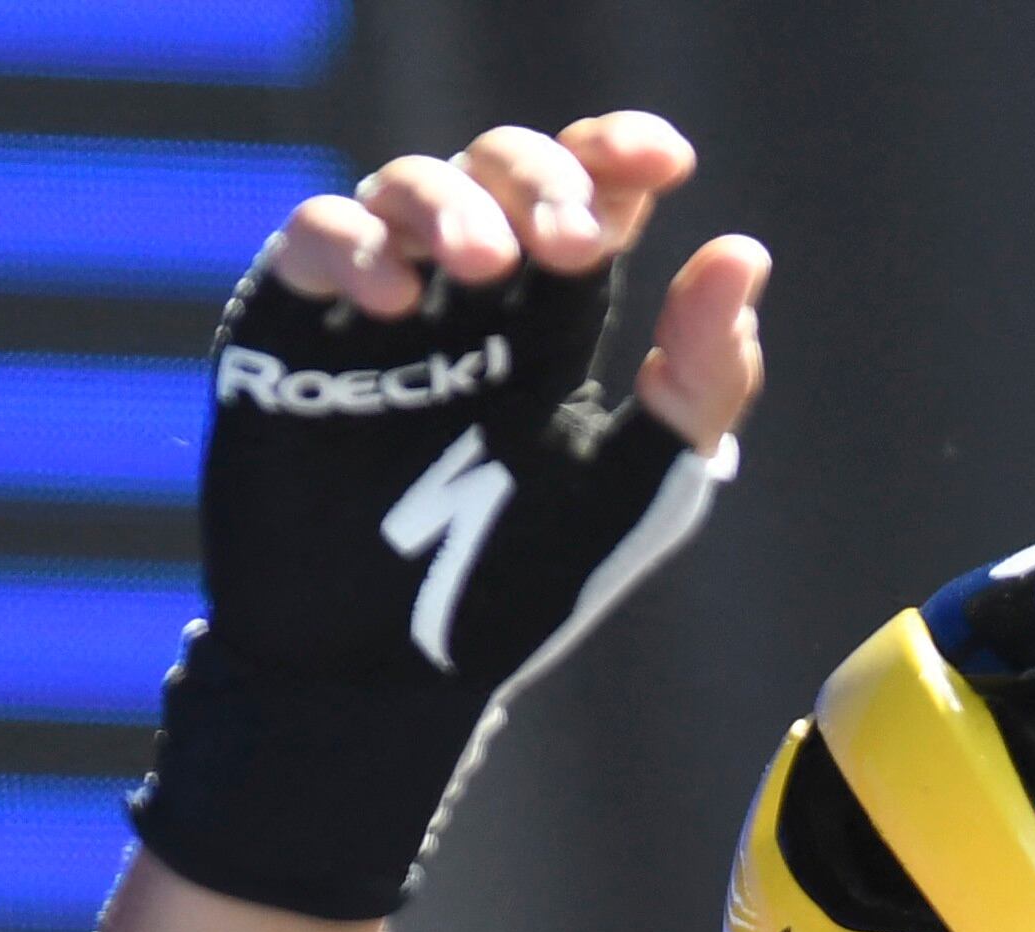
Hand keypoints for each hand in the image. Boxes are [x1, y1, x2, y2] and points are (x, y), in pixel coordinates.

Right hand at [128, 114, 772, 922]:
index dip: (619, 156)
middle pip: (500, 169)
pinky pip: (312, 239)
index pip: (589, 198)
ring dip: (450, 201)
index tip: (663, 160)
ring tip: (484, 260)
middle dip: (540, 177)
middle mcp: (468, 300)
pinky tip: (393, 297)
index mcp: (555, 324)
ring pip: (407, 185)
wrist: (384, 673)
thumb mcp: (638, 489)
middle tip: (571, 239)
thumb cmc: (518, 589)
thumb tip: (744, 253)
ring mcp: (377, 309)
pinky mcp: (289, 331)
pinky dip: (350, 241)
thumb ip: (698, 384)